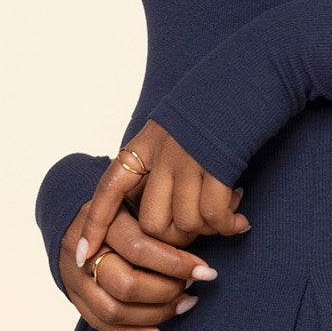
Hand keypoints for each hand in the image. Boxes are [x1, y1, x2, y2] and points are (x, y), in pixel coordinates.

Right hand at [60, 192, 220, 330]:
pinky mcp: (75, 299)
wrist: (78, 219)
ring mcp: (74, 279)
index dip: (177, 264)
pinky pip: (102, 326)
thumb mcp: (142, 198)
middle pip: (126, 283)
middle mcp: (83, 252)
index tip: (206, 271)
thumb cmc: (124, 208)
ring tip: (184, 305)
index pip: (140, 247)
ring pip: (114, 310)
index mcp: (101, 221)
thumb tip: (223, 223)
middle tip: (192, 289)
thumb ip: (169, 213)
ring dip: (155, 315)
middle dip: (166, 291)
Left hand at [76, 120, 249, 272]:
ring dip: (207, 232)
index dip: (94, 224)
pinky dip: (227, 226)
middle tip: (197, 233)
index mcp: (146, 143)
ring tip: (226, 219)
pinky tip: (239, 222)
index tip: (82, 255)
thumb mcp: (176, 127)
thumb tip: (162, 205)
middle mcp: (162, 154)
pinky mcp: (219, 167)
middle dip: (174, 240)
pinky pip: (214, 216)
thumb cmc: (217, 103)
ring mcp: (189, 160)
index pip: (109, 189)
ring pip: (185, 224)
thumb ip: (162, 160)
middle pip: (151, 223)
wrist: (250, 75)